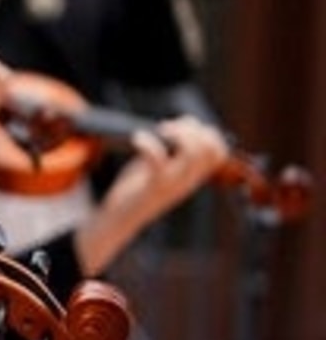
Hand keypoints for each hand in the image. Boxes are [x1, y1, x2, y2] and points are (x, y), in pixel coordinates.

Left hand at [78, 114, 229, 273]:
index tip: (181, 127)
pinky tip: (137, 138)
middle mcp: (188, 180)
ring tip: (158, 131)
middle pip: (212, 149)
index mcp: (193, 175)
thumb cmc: (138, 188)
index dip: (206, 132)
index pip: (219, 152)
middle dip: (193, 129)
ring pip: (194, 154)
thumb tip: (186, 121)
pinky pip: (159, 162)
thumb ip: (174, 147)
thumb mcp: (161, 164)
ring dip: (177, 134)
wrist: (120, 219)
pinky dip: (148, 143)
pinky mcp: (152, 188)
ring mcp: (173, 185)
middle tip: (166, 129)